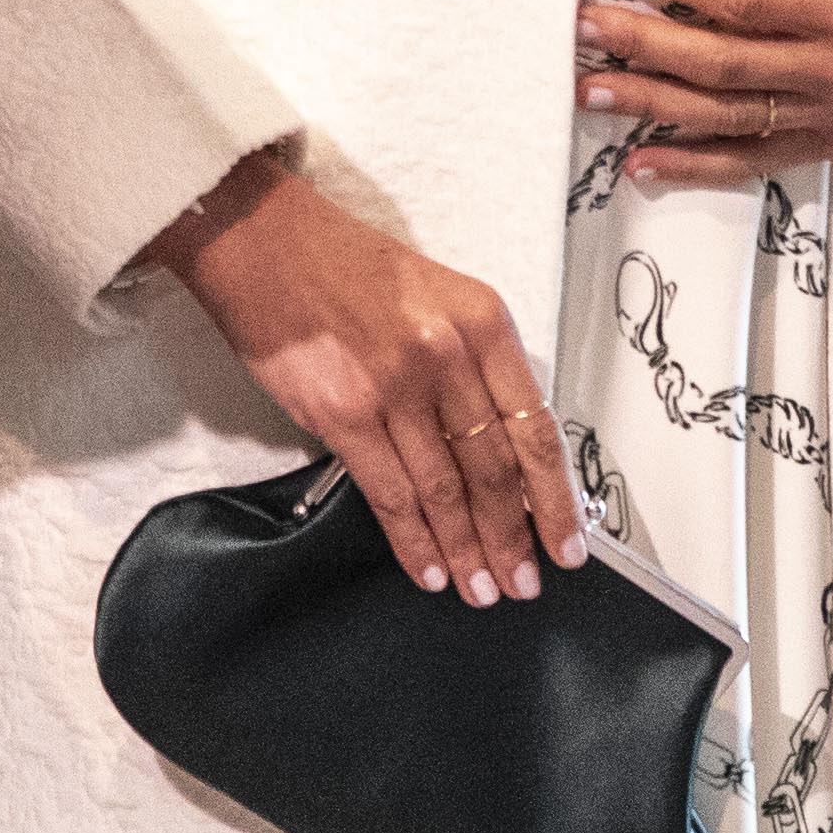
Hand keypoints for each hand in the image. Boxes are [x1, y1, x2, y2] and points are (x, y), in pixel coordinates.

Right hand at [141, 146, 580, 601]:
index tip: (568, 543)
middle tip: (525, 583)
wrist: (265, 242)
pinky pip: (390, 494)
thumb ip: (473, 366)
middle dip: (514, 538)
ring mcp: (396, 386)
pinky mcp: (344, 413)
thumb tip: (499, 454)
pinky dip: (413, 541)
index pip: (537, 427)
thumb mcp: (436, 297)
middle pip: (496, 469)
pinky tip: (428, 571)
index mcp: (484, 323)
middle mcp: (449, 355)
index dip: (556, 497)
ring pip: (447, 491)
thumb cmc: (346, 268)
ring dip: (468, 551)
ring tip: (482, 590)